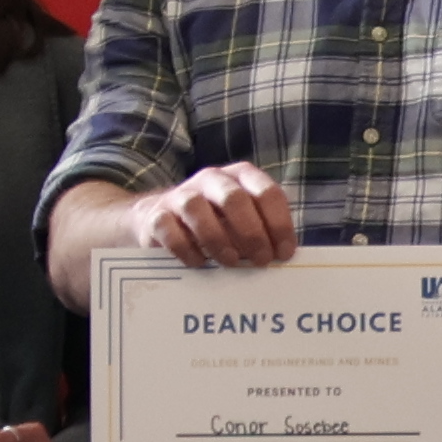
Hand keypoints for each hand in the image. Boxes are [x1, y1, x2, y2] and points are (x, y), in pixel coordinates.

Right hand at [133, 165, 300, 269]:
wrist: (160, 220)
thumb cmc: (214, 224)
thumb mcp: (243, 222)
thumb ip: (263, 233)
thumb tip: (282, 256)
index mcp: (240, 177)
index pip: (267, 193)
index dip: (279, 224)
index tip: (284, 253)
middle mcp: (211, 180)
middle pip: (234, 198)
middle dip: (252, 232)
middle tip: (261, 260)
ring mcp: (181, 195)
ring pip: (197, 209)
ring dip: (218, 240)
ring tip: (231, 262)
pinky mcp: (157, 216)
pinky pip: (169, 230)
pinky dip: (186, 249)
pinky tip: (199, 263)